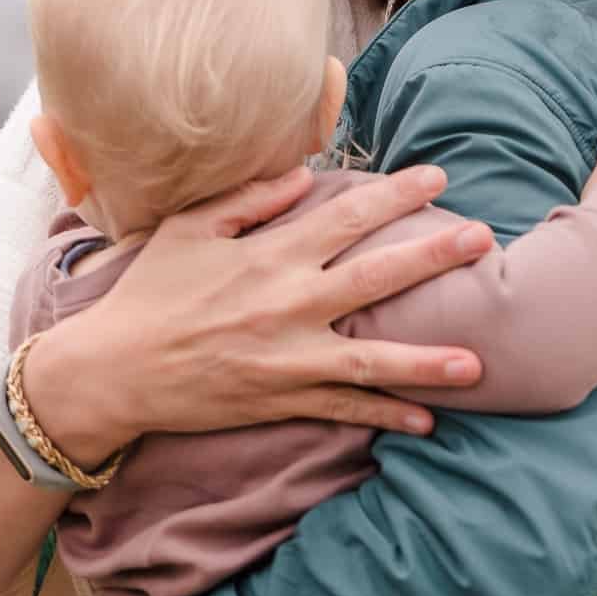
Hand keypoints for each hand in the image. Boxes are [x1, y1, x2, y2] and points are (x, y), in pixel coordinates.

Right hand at [22, 164, 494, 464]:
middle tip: (485, 239)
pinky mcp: (281, 400)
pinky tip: (428, 421)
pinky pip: (344, 409)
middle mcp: (287, 305)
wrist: (111, 372)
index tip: (439, 177)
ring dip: (427, 361)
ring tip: (478, 363)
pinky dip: (386, 415)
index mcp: (269, 256)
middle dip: (434, 256)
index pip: (346, 216)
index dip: (396, 194)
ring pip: (371, 357)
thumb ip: (249, 198)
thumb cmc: (149, 294)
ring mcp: (288, 359)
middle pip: (376, 277)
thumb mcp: (189, 230)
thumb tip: (305, 173)